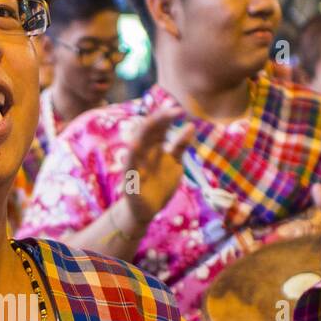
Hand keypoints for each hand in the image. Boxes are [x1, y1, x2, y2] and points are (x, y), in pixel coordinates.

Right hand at [121, 108, 195, 226]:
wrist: (147, 211)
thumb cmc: (159, 185)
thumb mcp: (175, 163)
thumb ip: (180, 145)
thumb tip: (191, 125)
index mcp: (154, 147)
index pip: (159, 127)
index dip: (167, 118)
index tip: (180, 109)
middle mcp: (144, 151)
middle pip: (149, 130)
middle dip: (160, 120)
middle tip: (174, 110)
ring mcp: (135, 164)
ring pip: (137, 143)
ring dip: (146, 132)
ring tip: (154, 121)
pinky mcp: (130, 178)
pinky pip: (129, 165)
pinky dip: (132, 155)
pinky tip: (135, 145)